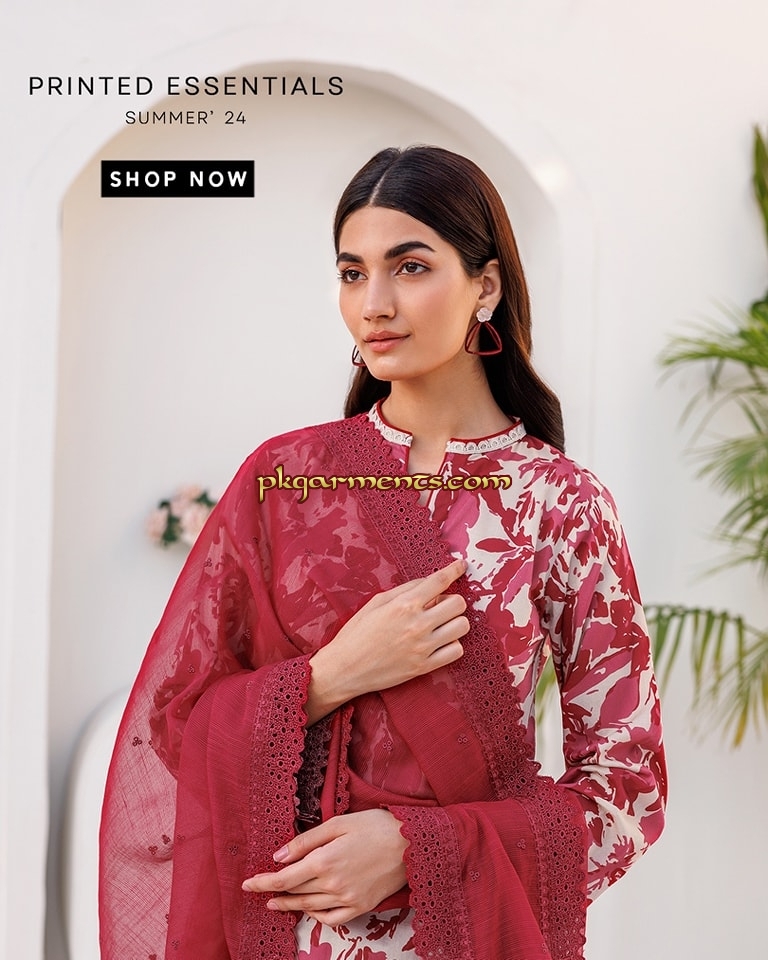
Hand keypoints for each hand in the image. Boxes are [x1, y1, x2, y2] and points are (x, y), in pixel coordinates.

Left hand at [241, 810, 407, 925]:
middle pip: (294, 892)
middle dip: (272, 891)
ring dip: (289, 904)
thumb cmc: (375, 826)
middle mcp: (333, 885)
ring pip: (309, 906)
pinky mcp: (361, 907)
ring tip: (275, 902)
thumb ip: (307, 840)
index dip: (262, 882)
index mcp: (324, 861)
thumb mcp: (338, 823)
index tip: (247, 883)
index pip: (284, 878)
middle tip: (256, 889)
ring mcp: (347, 899)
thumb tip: (279, 856)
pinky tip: (308, 908)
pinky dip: (316, 915)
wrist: (412, 843)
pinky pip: (332, 919)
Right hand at [307, 558, 468, 721]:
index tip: (461, 566)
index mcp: (404, 605)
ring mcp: (423, 647)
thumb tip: (428, 582)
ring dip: (455, 622)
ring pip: (462, 627)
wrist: (345, 668)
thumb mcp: (376, 602)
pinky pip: (456, 651)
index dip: (455, 570)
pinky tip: (440, 642)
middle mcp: (417, 624)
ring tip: (441, 624)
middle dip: (453, 600)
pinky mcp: (424, 667)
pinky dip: (452, 644)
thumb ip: (405, 590)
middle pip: (458, 604)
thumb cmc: (357, 633)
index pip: (439, 581)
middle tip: (441, 605)